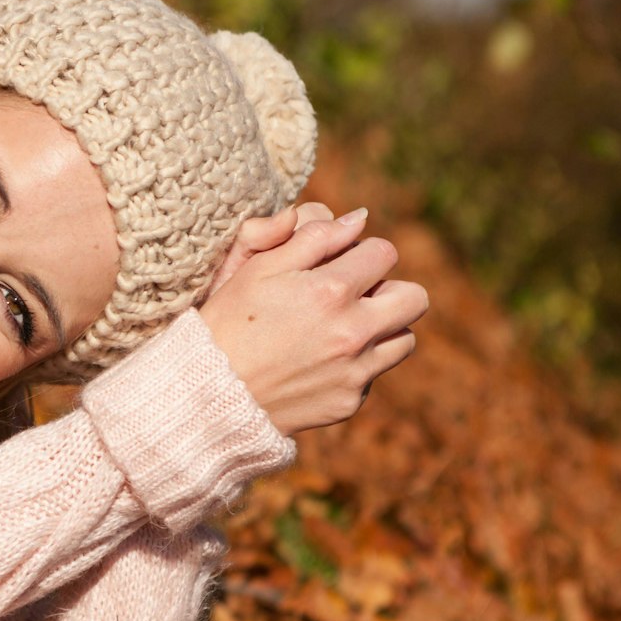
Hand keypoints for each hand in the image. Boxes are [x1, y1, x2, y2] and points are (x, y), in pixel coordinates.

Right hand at [198, 208, 427, 435]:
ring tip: (340, 328)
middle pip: (414, 297)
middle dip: (388, 289)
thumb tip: (358, 219)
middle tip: (354, 295)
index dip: (360, 252)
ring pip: (404, 338)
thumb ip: (311, 236)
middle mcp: (352, 332)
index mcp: (330, 290)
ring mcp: (354, 371)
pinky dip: (354, 364)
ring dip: (381, 328)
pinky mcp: (349, 402)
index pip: (384, 252)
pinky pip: (373, 374)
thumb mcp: (256, 268)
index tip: (337, 263)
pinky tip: (316, 362)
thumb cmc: (226, 321)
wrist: (207, 393)